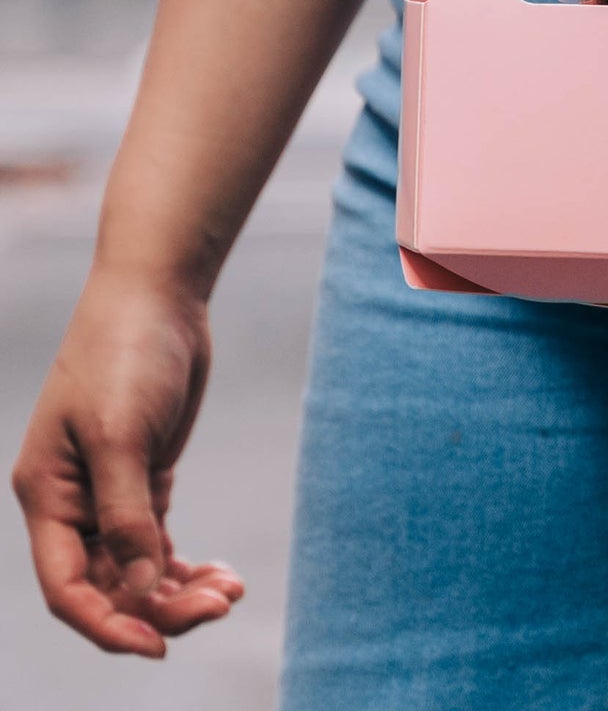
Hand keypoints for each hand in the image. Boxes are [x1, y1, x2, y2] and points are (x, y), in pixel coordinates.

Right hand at [11, 272, 243, 658]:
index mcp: (47, 494)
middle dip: (158, 607)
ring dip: (180, 590)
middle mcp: (73, 501)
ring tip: (230, 592)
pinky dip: (186, 564)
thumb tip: (141, 588)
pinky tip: (223, 575)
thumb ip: (127, 515)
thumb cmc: (125, 353)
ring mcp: (109, 490)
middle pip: (107, 584)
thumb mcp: (122, 435)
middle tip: (218, 608)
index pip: (66, 586)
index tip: (156, 645)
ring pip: (137, 568)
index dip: (106, 624)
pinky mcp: (146, 475)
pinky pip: (158, 541)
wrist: (159, 293)